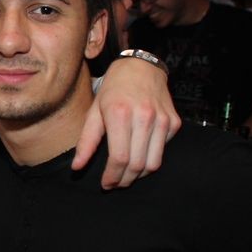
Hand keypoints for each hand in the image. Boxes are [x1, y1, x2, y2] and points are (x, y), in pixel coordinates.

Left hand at [74, 58, 181, 188]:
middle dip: (125, 180)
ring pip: (154, 163)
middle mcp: (144, 117)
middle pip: (137, 164)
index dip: (112, 176)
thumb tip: (77, 167)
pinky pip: (163, 150)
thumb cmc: (113, 89)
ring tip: (127, 175)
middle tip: (115, 183)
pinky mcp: (174, 122)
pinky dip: (151, 158)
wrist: (141, 67)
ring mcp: (162, 120)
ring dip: (139, 175)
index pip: (119, 157)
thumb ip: (86, 141)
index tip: (106, 184)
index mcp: (120, 114)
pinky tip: (139, 153)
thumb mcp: (94, 111)